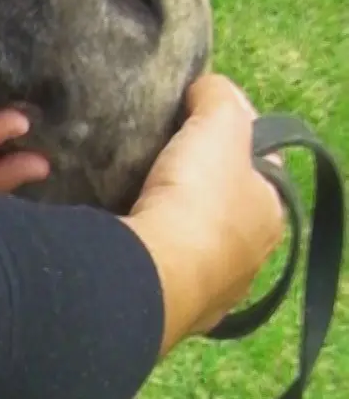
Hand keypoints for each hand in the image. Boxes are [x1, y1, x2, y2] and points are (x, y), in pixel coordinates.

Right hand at [121, 74, 285, 356]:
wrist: (152, 272)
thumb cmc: (196, 197)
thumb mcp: (217, 124)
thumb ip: (219, 98)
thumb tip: (208, 88)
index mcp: (271, 212)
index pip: (262, 164)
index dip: (235, 137)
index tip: (199, 124)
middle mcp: (250, 257)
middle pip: (225, 206)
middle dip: (200, 185)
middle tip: (161, 161)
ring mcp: (213, 290)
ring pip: (193, 244)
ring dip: (173, 225)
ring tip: (135, 197)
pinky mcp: (173, 310)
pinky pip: (161, 271)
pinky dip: (150, 254)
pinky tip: (127, 237)